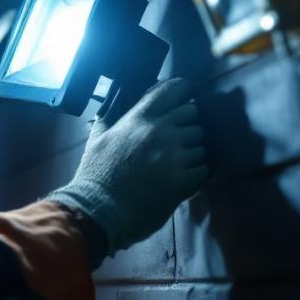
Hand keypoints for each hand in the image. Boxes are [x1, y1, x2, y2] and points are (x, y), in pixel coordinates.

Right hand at [48, 78, 207, 256]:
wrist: (100, 210)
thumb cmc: (96, 174)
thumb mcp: (98, 138)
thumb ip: (110, 117)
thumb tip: (113, 101)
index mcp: (139, 118)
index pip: (172, 90)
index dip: (182, 90)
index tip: (184, 96)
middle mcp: (161, 131)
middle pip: (193, 114)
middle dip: (188, 125)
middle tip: (175, 141)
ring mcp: (175, 155)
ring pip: (201, 144)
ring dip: (192, 153)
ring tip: (175, 165)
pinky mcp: (184, 179)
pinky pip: (204, 169)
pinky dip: (196, 175)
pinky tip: (181, 180)